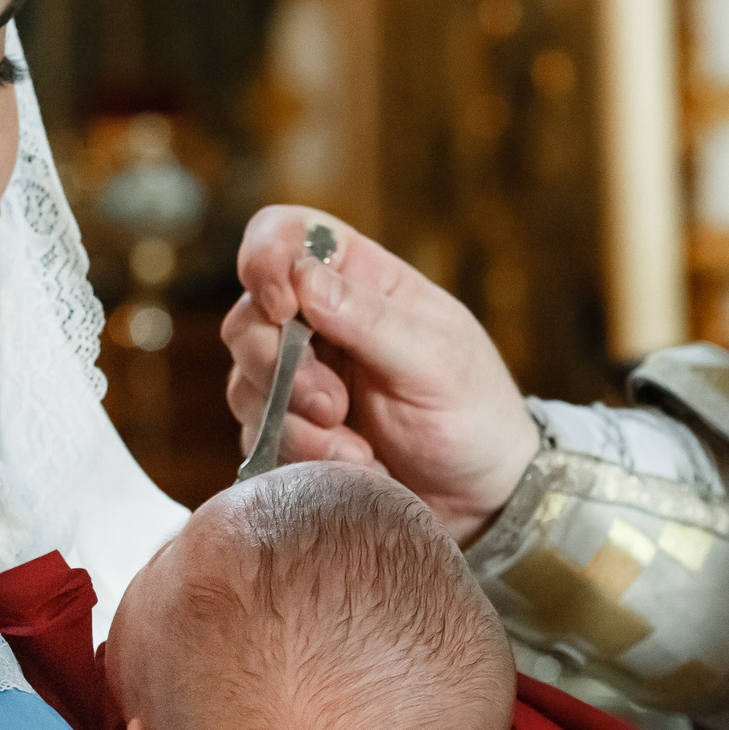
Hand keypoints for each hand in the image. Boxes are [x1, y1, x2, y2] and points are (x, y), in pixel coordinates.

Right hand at [222, 205, 539, 542]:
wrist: (482, 495)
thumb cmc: (473, 411)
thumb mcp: (436, 359)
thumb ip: (370, 319)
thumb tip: (302, 278)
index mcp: (359, 279)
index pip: (286, 234)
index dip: (266, 257)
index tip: (283, 304)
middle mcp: (319, 322)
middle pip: (249, 318)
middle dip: (278, 366)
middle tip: (331, 406)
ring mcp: (299, 379)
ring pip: (245, 384)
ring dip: (293, 422)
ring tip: (356, 450)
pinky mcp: (290, 432)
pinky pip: (259, 438)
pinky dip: (299, 456)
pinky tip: (354, 468)